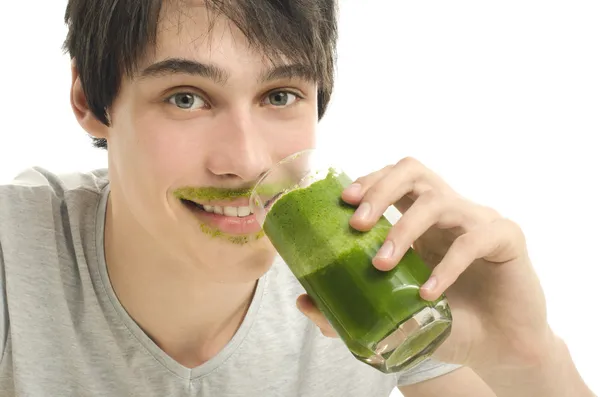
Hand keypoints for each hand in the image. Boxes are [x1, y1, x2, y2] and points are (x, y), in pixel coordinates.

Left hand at [296, 157, 553, 370]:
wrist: (499, 345)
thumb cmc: (447, 320)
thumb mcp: (396, 312)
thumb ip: (352, 305)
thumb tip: (303, 301)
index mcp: (422, 217)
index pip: (393, 179)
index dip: (369, 181)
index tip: (342, 201)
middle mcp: (449, 210)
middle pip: (414, 171)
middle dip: (381, 189)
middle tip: (357, 222)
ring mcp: (479, 219)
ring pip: (439, 201)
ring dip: (404, 229)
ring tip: (381, 263)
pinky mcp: (507, 237)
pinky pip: (475, 238)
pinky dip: (447, 265)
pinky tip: (428, 293)